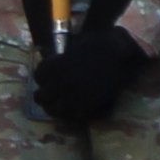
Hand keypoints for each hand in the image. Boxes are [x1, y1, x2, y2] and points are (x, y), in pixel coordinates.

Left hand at [33, 22, 152, 125]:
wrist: (121, 54)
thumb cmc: (99, 43)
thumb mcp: (73, 45)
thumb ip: (59, 57)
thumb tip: (49, 61)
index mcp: (56, 65)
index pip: (38, 76)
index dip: (42, 77)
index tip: (46, 77)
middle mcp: (61, 83)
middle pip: (41, 96)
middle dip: (43, 94)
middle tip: (48, 93)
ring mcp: (74, 96)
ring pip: (53, 109)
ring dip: (53, 106)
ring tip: (57, 104)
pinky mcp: (87, 105)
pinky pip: (70, 115)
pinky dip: (68, 113)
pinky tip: (70, 108)